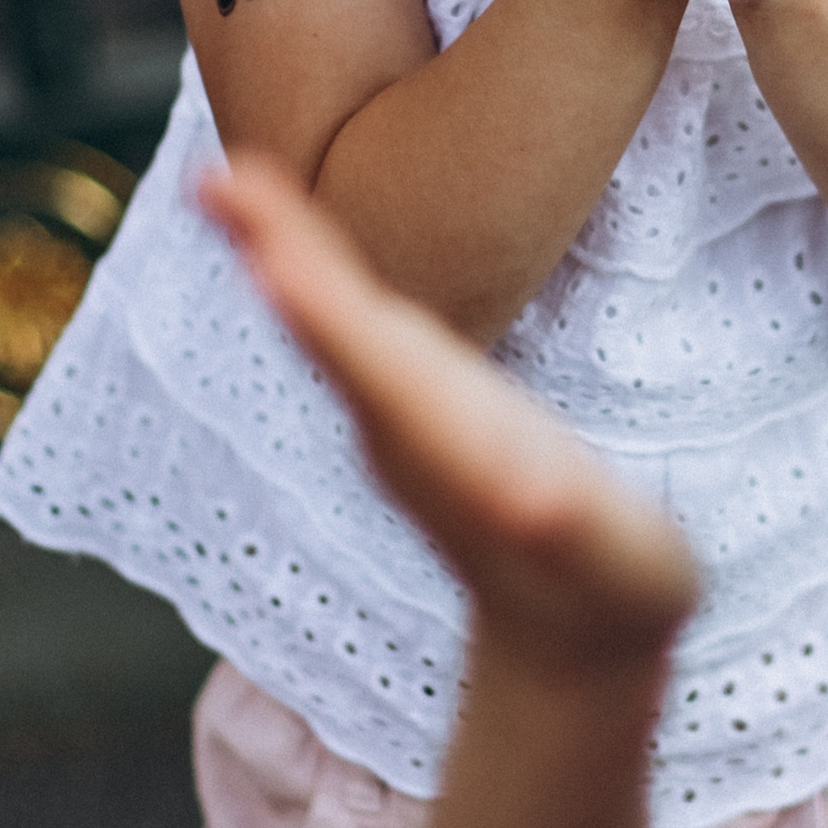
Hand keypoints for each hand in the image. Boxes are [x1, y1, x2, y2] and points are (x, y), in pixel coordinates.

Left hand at [198, 154, 700, 677]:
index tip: (265, 249)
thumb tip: (533, 497)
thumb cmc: (612, 589)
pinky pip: (350, 338)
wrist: (570, 649)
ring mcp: (401, 427)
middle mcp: (405, 429)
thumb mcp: (607, 558)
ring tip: (234, 189)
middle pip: (331, 329)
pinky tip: (295, 255)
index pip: (373, 362)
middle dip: (279, 249)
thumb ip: (561, 524)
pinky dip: (317, 284)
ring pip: (330, 329)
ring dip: (284, 255)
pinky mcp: (416, 422)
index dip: (323, 303)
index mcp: (452, 443)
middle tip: (215, 178)